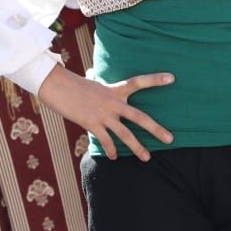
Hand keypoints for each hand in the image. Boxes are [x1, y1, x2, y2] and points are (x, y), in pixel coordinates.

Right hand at [37, 65, 173, 160]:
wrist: (58, 86)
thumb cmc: (74, 84)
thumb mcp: (90, 81)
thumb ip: (96, 80)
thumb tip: (90, 72)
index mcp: (115, 89)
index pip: (139, 82)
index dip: (156, 79)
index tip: (172, 78)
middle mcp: (113, 102)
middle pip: (139, 117)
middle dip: (156, 129)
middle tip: (170, 139)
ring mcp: (103, 114)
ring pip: (125, 134)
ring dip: (137, 147)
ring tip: (147, 157)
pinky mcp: (92, 124)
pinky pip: (106, 140)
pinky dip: (111, 150)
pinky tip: (114, 157)